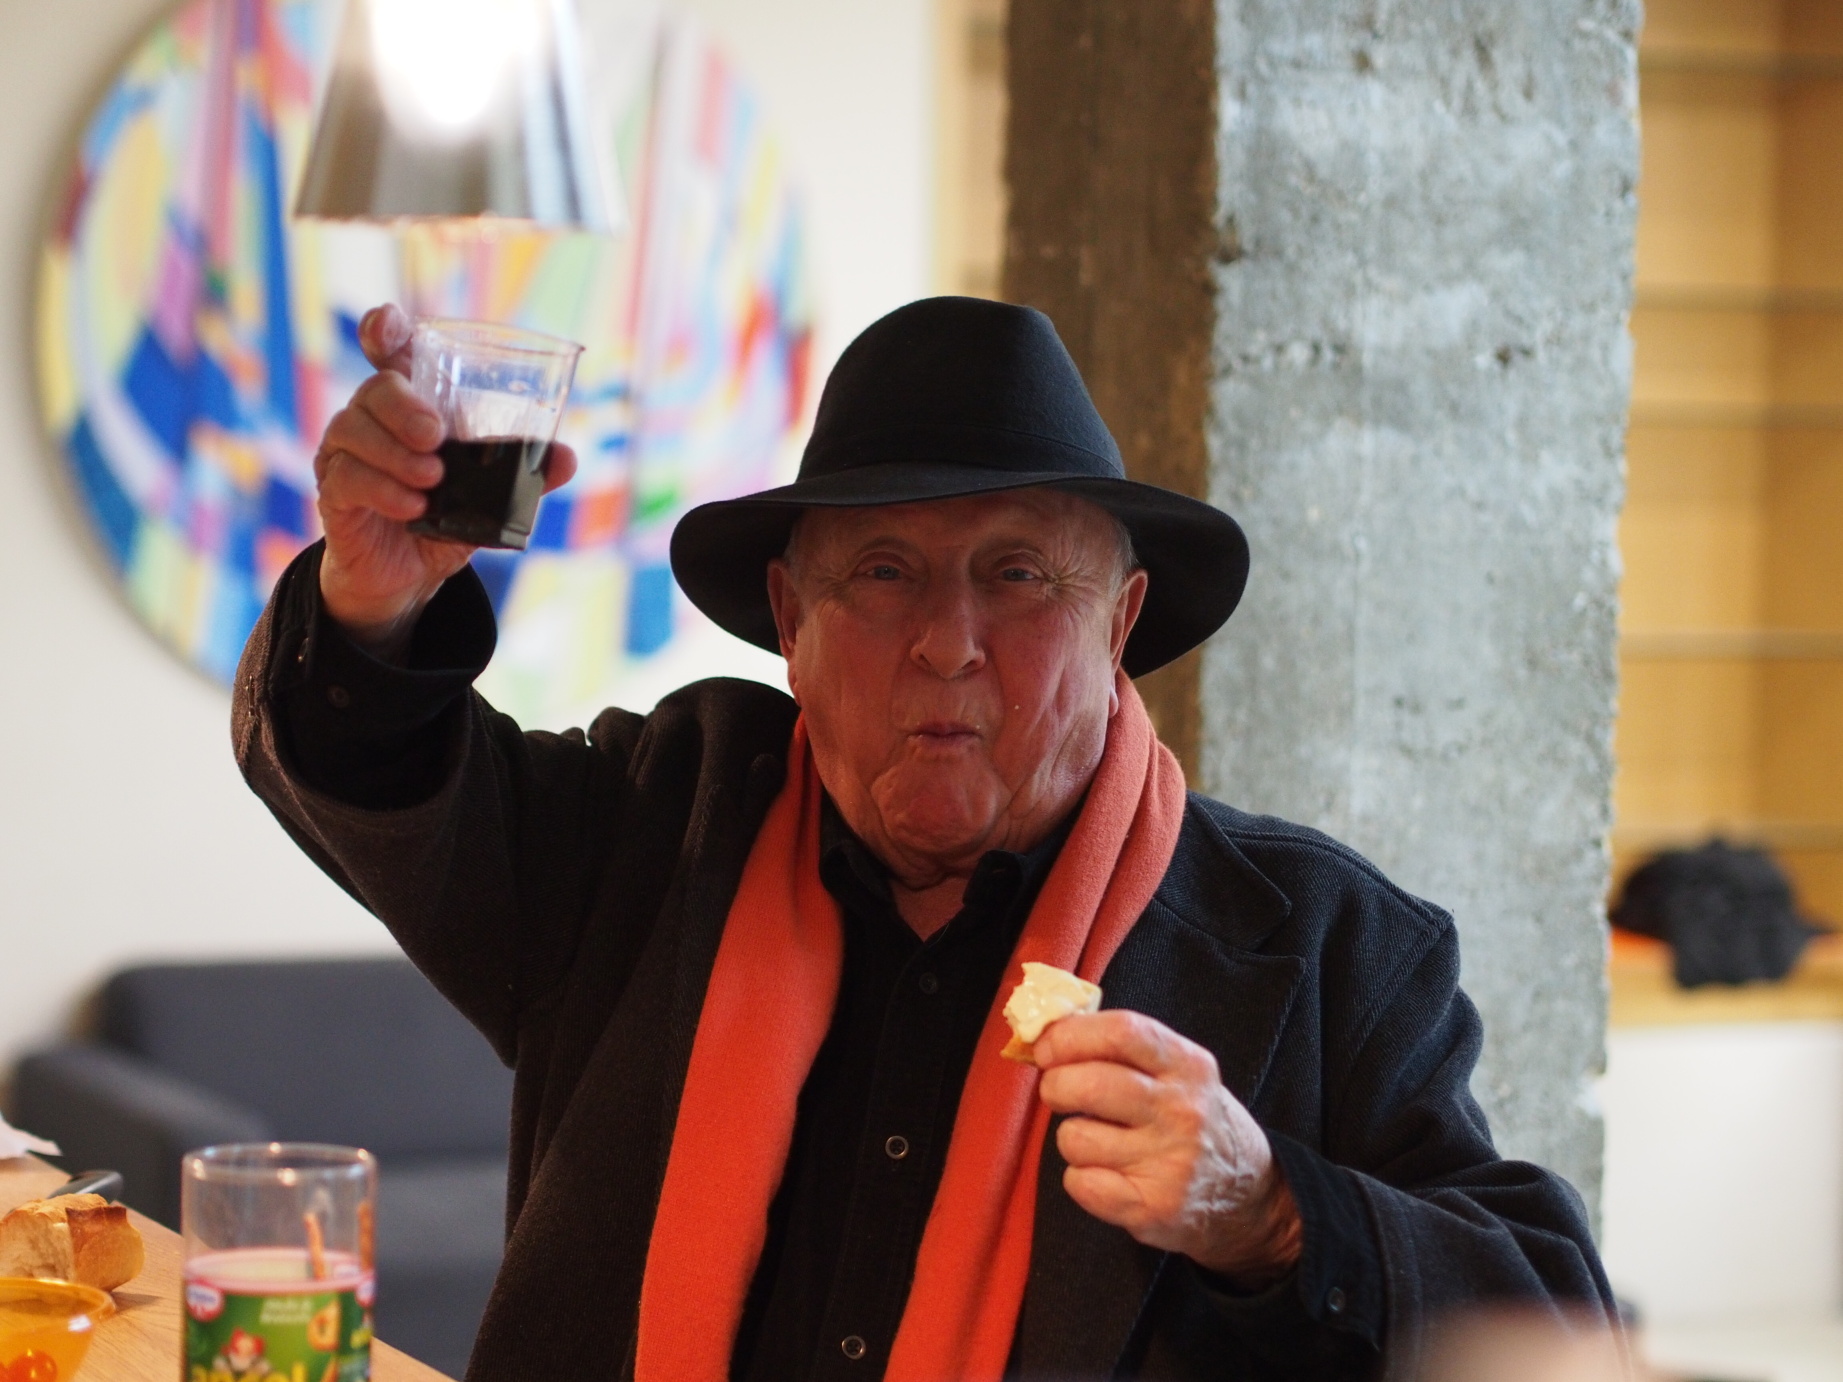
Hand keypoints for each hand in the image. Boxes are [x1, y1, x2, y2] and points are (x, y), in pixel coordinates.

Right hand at [314, 304, 578, 659]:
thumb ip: (523, 477)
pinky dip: (383, 489)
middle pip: (375, 388)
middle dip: (405, 408)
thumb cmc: (445, 519)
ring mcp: (345, 454)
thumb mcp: (489, 498)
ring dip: (396, 453)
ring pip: (353, 428)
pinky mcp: (334, 492)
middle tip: (437, 437)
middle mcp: (372, 420)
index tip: (387, 325)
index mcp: (410, 406)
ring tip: (433, 479)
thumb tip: (565, 458)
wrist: (408, 577)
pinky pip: (347, 477)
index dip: (386, 329)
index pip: (390, 352)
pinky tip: (413, 507)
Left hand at [1034, 1010, 1302, 1285]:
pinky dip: (1080, 1178)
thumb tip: (1047, 1033)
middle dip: (1055, 1086)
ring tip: (1100, 1141)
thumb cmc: (1195, 1122)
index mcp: (1188, 1066)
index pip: (1121, 1032)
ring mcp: (1169, 1163)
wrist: (1247, 1196)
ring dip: (1073, 1138)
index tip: (1047, 1047)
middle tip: (1059, 1092)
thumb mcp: (1180, 1071)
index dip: (1070, 1035)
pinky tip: (1106, 1174)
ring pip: (1075, 1138)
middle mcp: (1182, 1112)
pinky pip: (1080, 1183)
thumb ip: (1125, 1047)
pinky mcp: (1152, 1208)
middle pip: (1089, 1085)